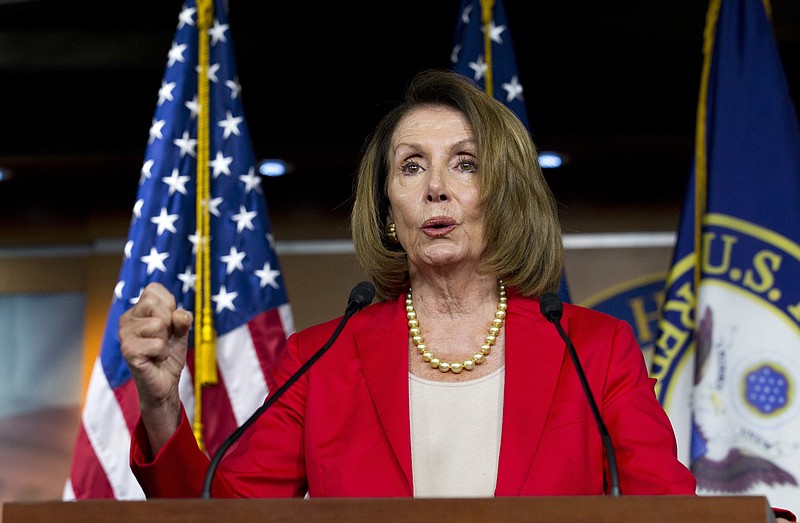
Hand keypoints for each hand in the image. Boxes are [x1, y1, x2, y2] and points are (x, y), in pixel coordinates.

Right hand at [119, 282, 191, 452]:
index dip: (169, 305)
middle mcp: (126, 319)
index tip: (169, 323)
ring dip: (165, 340)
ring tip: (158, 350)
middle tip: (164, 338)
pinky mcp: (128, 352)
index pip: (154, 289)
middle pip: (154, 303)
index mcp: (137, 310)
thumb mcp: (180, 331)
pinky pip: (157, 344)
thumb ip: (182, 318)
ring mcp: (124, 336)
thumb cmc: (169, 354)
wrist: (165, 383)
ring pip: (157, 324)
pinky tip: (155, 359)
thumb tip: (178, 315)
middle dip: (168, 321)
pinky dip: (163, 353)